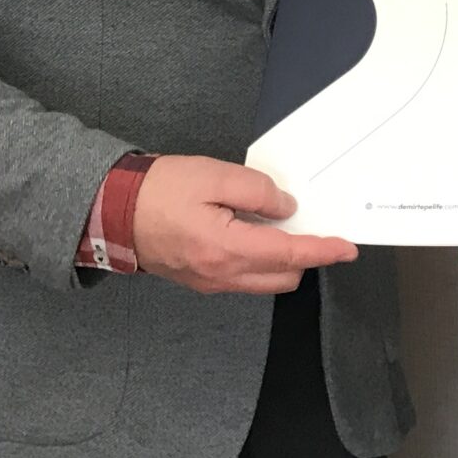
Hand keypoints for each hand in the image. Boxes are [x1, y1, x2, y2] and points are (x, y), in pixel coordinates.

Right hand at [131, 156, 356, 295]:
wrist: (110, 211)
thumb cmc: (156, 191)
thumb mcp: (212, 175)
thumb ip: (256, 191)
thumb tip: (286, 207)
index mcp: (228, 250)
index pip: (291, 255)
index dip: (323, 250)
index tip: (347, 247)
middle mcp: (221, 275)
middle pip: (283, 276)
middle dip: (305, 255)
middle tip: (310, 224)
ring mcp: (209, 282)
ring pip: (263, 281)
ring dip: (281, 260)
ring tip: (280, 225)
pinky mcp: (198, 279)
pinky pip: (242, 278)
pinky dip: (258, 261)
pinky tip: (253, 232)